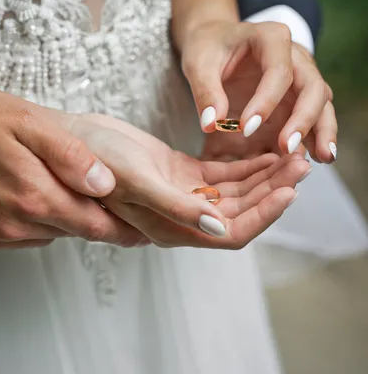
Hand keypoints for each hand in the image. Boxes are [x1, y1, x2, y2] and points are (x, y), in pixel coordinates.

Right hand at [0, 86, 145, 255]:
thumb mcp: (31, 123)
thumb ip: (71, 153)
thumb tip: (105, 181)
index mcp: (37, 196)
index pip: (98, 225)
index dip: (126, 229)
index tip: (145, 230)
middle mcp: (18, 223)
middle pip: (78, 233)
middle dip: (104, 227)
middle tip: (123, 218)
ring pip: (52, 234)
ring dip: (67, 219)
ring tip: (69, 194)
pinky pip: (23, 236)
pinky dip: (37, 221)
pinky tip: (33, 197)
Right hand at [68, 113, 308, 248]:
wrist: (73, 141)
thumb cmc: (96, 162)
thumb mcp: (136, 181)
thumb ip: (177, 208)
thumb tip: (220, 229)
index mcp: (171, 226)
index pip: (229, 232)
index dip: (261, 215)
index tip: (289, 191)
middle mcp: (182, 215)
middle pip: (240, 210)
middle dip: (272, 189)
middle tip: (301, 163)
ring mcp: (182, 193)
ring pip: (235, 191)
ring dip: (264, 175)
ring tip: (292, 154)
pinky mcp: (180, 172)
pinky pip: (221, 173)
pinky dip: (245, 164)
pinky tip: (265, 152)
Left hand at [181, 21, 336, 162]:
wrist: (217, 42)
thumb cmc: (209, 48)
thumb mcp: (198, 64)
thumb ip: (205, 91)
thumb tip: (211, 124)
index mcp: (271, 38)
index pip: (278, 71)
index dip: (266, 101)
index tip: (246, 128)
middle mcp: (295, 55)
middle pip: (312, 86)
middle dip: (303, 119)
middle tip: (288, 147)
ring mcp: (302, 75)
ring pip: (322, 102)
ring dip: (323, 130)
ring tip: (323, 158)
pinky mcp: (300, 95)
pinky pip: (315, 115)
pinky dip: (316, 136)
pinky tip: (316, 157)